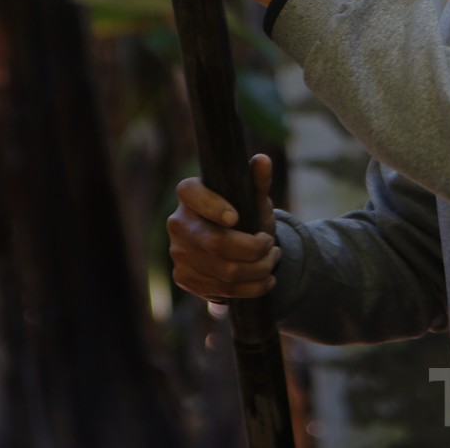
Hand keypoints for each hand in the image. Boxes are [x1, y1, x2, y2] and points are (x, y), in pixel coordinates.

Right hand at [168, 155, 280, 302]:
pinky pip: (220, 290)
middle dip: (253, 248)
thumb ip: (258, 180)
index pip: (192, 195)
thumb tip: (262, 160)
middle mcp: (177, 223)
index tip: (236, 217)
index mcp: (189, 194)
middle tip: (272, 246)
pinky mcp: (183, 277)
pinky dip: (250, 288)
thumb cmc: (244, 213)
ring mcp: (178, 252)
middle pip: (215, 242)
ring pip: (223, 271)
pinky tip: (263, 280)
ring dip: (257, 270)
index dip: (213, 206)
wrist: (235, 247)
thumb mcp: (254, 197)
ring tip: (272, 261)